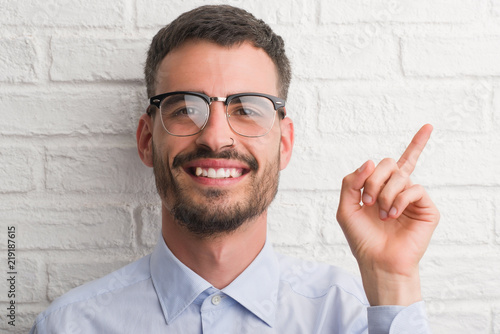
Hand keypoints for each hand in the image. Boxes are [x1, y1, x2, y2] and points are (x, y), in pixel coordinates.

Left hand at [336, 124, 439, 305]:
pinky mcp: (426, 208)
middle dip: (374, 180)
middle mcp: (399, 190)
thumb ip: (352, 182)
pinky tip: (393, 215)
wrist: (377, 261)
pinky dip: (399, 200)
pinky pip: (415, 189)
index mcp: (382, 188)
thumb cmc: (362, 237)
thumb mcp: (346, 207)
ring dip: (385, 194)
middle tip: (367, 201)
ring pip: (401, 175)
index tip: (429, 126)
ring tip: (381, 214)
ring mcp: (413, 198)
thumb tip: (370, 162)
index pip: (396, 162)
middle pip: (389, 163)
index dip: (417, 143)